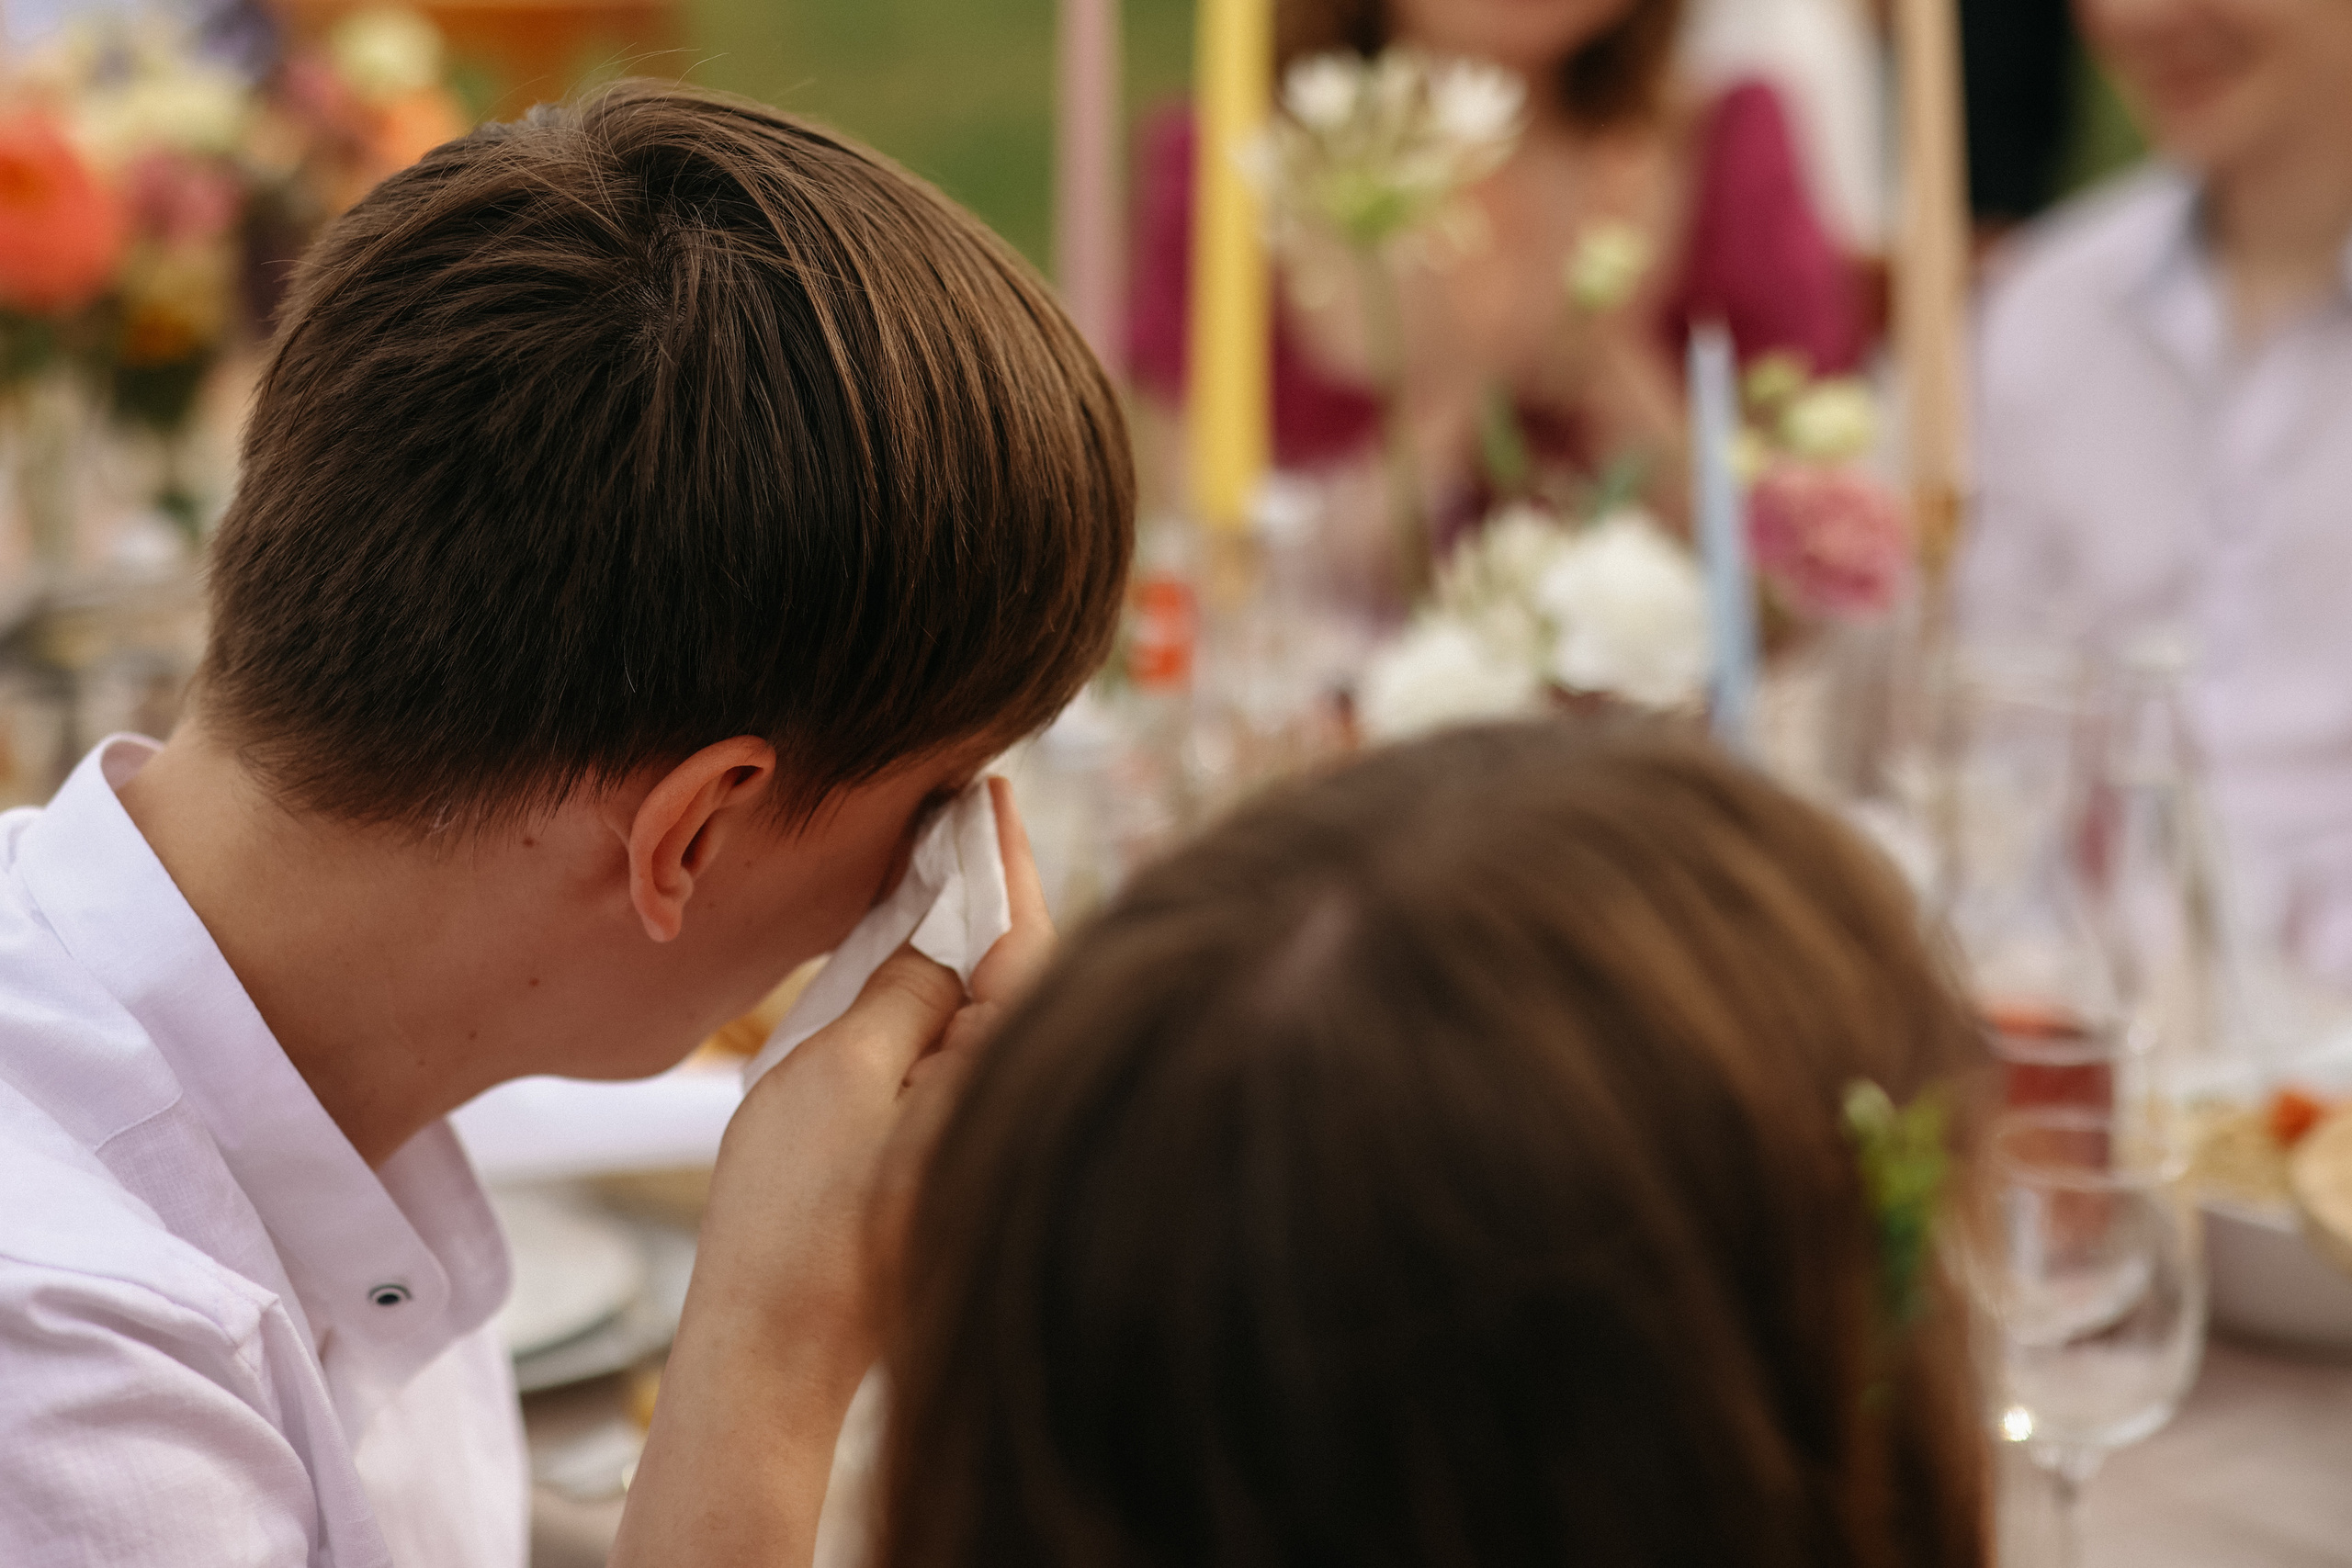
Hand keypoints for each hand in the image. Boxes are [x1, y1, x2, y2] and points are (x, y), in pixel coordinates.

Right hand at [612, 777, 1051, 1567]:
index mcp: (1002, 1071)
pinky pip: (963, 1053)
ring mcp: (982, 1135)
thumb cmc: (795, 1221)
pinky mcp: (950, 1160)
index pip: (1021, 932)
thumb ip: (904, 987)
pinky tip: (920, 964)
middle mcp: (1012, 1100)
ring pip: (991, 1010)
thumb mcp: (836, 1070)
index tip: (987, 788)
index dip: (999, 854)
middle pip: (1017, 967)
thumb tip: (945, 929)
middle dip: (992, 887)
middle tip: (966, 806)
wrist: (771, 1355)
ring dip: (967, 940)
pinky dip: (945, 997)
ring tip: (943, 863)